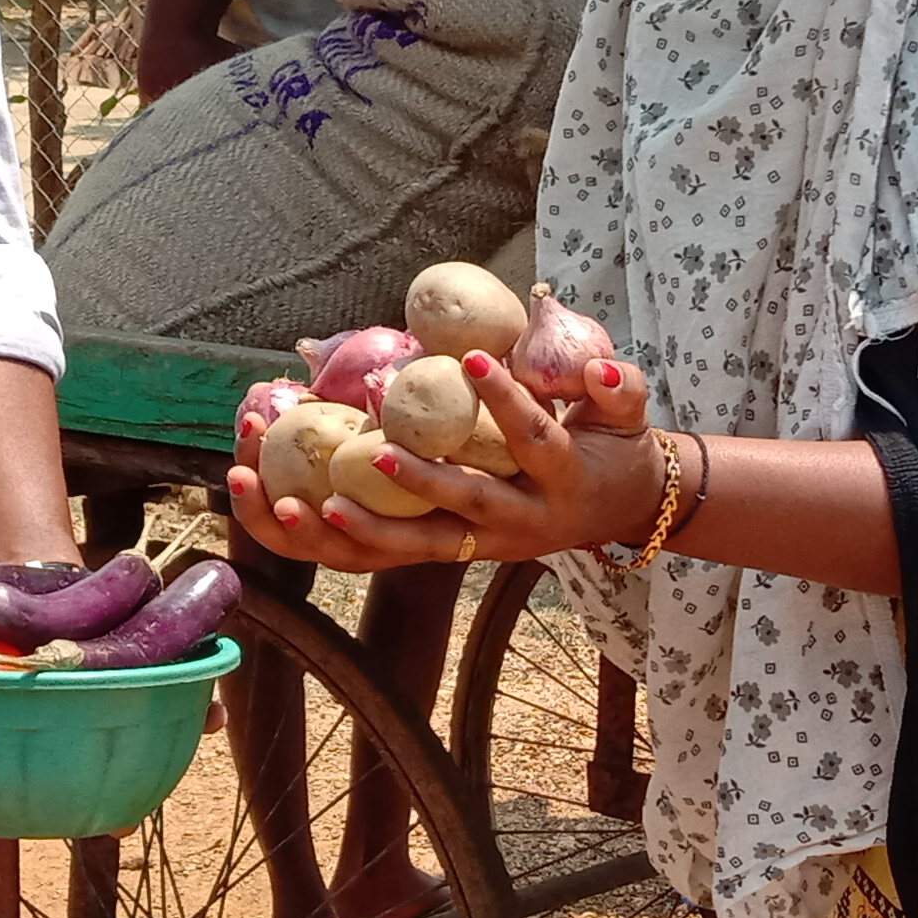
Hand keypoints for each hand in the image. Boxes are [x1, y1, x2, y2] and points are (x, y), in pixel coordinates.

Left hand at [231, 353, 671, 574]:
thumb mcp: (629, 418)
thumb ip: (619, 390)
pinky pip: (390, 558)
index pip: (533, 440)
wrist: (620, 511)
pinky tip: (289, 516)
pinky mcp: (452, 554)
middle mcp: (520, 524)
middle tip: (374, 456)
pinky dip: (341, 542)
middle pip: (465, 509)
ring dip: (360, 528)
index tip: (473, 360)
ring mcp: (482, 546)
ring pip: (415, 549)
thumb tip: (599, 368)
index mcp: (561, 481)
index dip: (506, 402)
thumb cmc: (616, 449)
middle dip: (419, 484)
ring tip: (304, 502)